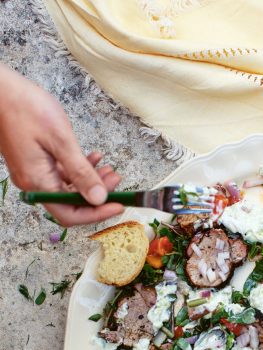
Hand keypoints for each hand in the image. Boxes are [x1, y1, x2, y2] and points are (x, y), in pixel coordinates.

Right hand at [0, 64, 123, 225]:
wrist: (0, 88)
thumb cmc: (25, 107)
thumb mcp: (60, 140)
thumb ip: (81, 172)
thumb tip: (99, 198)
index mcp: (38, 182)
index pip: (70, 214)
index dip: (96, 213)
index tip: (118, 206)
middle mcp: (34, 183)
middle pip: (71, 203)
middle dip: (97, 195)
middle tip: (117, 181)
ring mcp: (34, 173)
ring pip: (68, 188)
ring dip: (91, 181)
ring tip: (110, 169)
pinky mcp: (35, 162)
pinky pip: (61, 174)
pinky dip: (79, 169)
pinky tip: (94, 158)